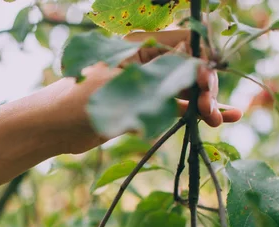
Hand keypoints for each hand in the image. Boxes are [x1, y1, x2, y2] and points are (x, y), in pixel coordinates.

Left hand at [41, 29, 241, 153]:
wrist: (54, 129)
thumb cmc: (78, 100)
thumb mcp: (120, 88)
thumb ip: (159, 81)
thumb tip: (199, 74)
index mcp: (140, 46)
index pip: (186, 44)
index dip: (203, 61)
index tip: (207, 85)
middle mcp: (147, 62)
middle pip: (190, 69)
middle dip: (205, 87)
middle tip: (210, 111)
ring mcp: (147, 86)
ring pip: (185, 90)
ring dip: (205, 103)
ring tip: (224, 120)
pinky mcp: (144, 108)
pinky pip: (175, 108)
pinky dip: (193, 114)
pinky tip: (219, 120)